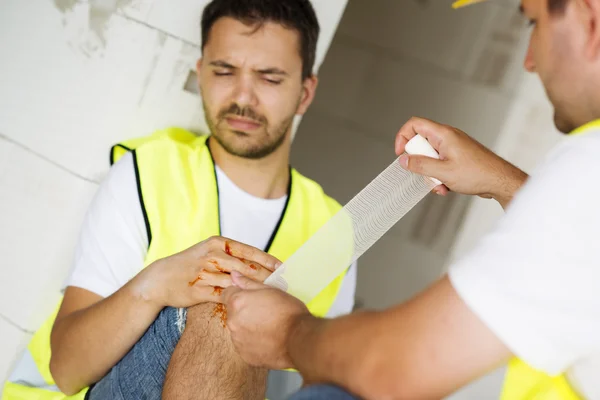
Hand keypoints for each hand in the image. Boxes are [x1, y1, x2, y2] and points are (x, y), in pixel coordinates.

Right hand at [134, 236, 281, 307]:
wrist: (161, 279)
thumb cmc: (191, 265)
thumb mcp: (210, 251)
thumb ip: (233, 256)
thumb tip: (260, 263)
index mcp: (219, 243)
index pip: (250, 252)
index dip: (269, 261)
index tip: (284, 268)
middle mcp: (213, 255)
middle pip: (247, 267)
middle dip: (268, 277)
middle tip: (284, 284)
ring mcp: (206, 272)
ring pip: (238, 282)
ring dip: (256, 290)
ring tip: (272, 296)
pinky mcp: (200, 290)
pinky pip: (224, 296)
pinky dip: (239, 300)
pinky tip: (250, 305)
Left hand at [223, 271, 309, 369]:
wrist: (298, 339)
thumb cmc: (287, 310)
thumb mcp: (271, 290)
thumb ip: (248, 283)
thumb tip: (233, 275)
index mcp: (237, 302)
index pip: (227, 293)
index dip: (239, 294)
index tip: (251, 298)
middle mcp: (232, 322)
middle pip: (232, 312)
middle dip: (243, 311)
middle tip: (263, 313)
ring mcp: (237, 340)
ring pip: (238, 329)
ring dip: (247, 327)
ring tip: (267, 328)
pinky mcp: (244, 355)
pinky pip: (244, 345)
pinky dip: (252, 342)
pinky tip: (267, 340)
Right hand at [395, 117, 527, 207]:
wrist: (500, 181)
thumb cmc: (479, 173)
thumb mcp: (443, 172)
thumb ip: (420, 165)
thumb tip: (404, 160)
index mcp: (443, 134)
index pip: (415, 124)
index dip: (403, 137)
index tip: (401, 154)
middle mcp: (447, 137)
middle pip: (420, 144)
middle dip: (419, 163)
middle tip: (426, 173)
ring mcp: (452, 147)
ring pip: (430, 157)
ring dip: (430, 174)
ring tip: (440, 185)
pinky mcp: (456, 157)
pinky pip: (439, 164)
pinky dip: (439, 176)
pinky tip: (448, 186)